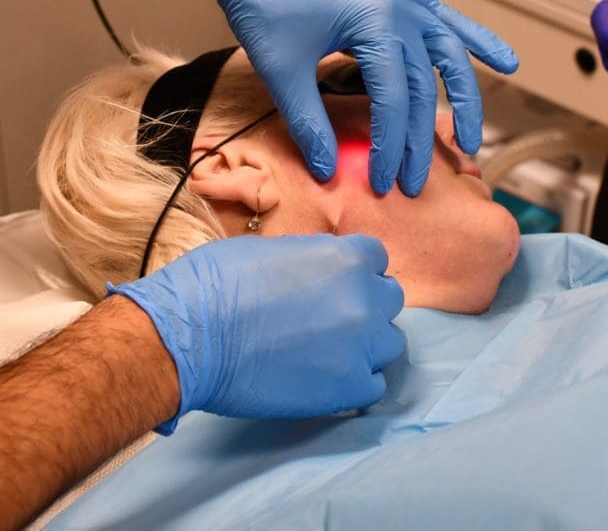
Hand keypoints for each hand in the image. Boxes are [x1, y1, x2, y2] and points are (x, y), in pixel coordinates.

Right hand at [107, 234, 404, 432]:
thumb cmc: (217, 283)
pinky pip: (375, 385)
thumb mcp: (274, 248)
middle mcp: (363, 298)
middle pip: (389, 299)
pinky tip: (330, 378)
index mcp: (345, 257)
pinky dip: (357, 381)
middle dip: (366, 303)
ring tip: (333, 350)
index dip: (357, 270)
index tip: (338, 283)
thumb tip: (324, 271)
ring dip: (367, 343)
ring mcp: (360, 345)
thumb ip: (314, 258)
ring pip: (389, 342)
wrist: (190, 336)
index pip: (377, 258)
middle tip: (333, 317)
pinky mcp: (347, 387)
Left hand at [179, 0, 517, 195]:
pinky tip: (505, 61)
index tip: (384, 182)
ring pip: (450, 56)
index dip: (390, 147)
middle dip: (419, 140)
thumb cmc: (263, 4)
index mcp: (376, 23)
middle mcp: (402, 10)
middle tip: (414, 182)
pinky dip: (476, 42)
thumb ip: (309, 123)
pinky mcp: (399, 0)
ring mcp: (404, 2)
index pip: (394, 101)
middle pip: (423, 88)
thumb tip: (329, 170)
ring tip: (472, 140)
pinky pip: (447, 22)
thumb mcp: (283, 70)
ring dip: (465, 99)